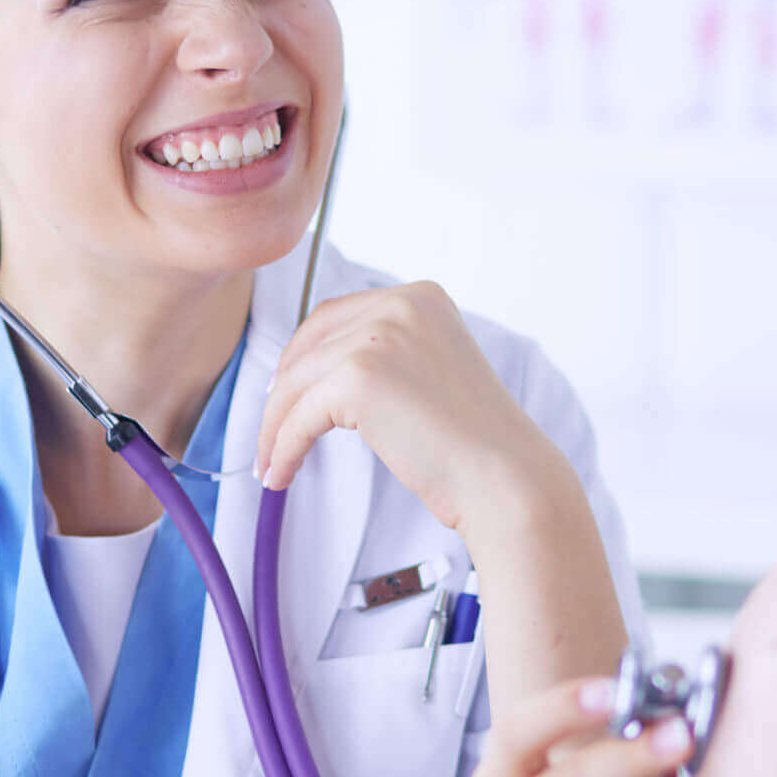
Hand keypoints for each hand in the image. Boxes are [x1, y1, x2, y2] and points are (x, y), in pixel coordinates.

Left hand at [255, 282, 569, 534]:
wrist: (504, 479)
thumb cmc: (475, 445)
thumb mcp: (432, 375)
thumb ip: (388, 357)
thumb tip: (317, 372)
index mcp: (422, 297)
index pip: (338, 315)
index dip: (304, 354)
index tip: (285, 389)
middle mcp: (400, 304)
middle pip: (310, 342)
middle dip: (283, 390)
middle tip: (271, 430)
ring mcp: (379, 336)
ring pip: (296, 382)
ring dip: (276, 427)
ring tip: (272, 465)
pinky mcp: (358, 376)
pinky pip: (298, 415)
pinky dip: (282, 447)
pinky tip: (280, 474)